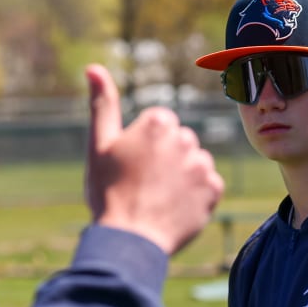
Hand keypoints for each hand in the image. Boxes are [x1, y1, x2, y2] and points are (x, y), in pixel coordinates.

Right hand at [86, 64, 223, 255]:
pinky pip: (209, 186)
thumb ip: (102, 104)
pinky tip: (176, 207)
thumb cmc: (108, 192)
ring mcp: (202, 165)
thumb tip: (93, 67)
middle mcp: (185, 138)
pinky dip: (196, 196)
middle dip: (166, 159)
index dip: (144, 147)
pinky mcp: (214, 190)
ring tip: (159, 198)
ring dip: (183, 176)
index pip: (160, 125)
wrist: (130, 239)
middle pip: (179, 143)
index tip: (133, 166)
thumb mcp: (99, 145)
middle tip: (144, 184)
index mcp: (158, 123)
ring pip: (195, 163)